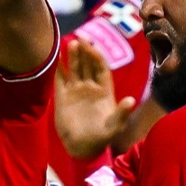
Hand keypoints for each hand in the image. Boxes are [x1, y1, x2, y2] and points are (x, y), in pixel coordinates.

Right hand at [55, 39, 135, 159]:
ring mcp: (76, 91)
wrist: (82, 148)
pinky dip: (58, 68)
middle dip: (85, 51)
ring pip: (75, 68)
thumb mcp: (114, 126)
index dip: (97, 56)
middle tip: (80, 36)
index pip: (101, 68)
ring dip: (73, 56)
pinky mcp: (62, 97)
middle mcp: (90, 87)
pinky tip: (54, 57)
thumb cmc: (102, 138)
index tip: (92, 46)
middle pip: (88, 64)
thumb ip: (122, 113)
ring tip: (71, 42)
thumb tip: (131, 100)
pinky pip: (60, 79)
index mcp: (104, 91)